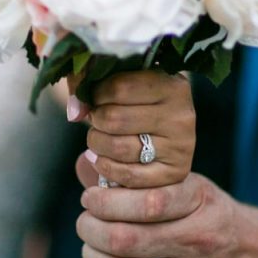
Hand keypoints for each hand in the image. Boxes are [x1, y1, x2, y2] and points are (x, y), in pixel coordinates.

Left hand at [67, 70, 195, 187]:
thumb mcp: (122, 81)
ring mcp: (181, 147)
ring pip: (118, 148)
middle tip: (96, 119)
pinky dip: (105, 168)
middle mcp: (182, 115)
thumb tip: (75, 112)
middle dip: (95, 120)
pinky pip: (128, 176)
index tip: (95, 97)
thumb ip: (90, 84)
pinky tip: (100, 159)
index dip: (96, 94)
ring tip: (98, 138)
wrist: (166, 133)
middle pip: (115, 119)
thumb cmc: (137, 101)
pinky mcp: (174, 173)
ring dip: (97, 144)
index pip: (119, 87)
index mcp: (173, 85)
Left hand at [75, 163, 257, 257]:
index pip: (146, 201)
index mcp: (198, 202)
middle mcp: (195, 241)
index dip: (106, 200)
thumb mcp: (190, 187)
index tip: (91, 197)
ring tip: (91, 247)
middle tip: (86, 222)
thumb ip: (140, 179)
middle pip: (125, 239)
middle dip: (91, 229)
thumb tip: (86, 165)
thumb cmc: (214, 217)